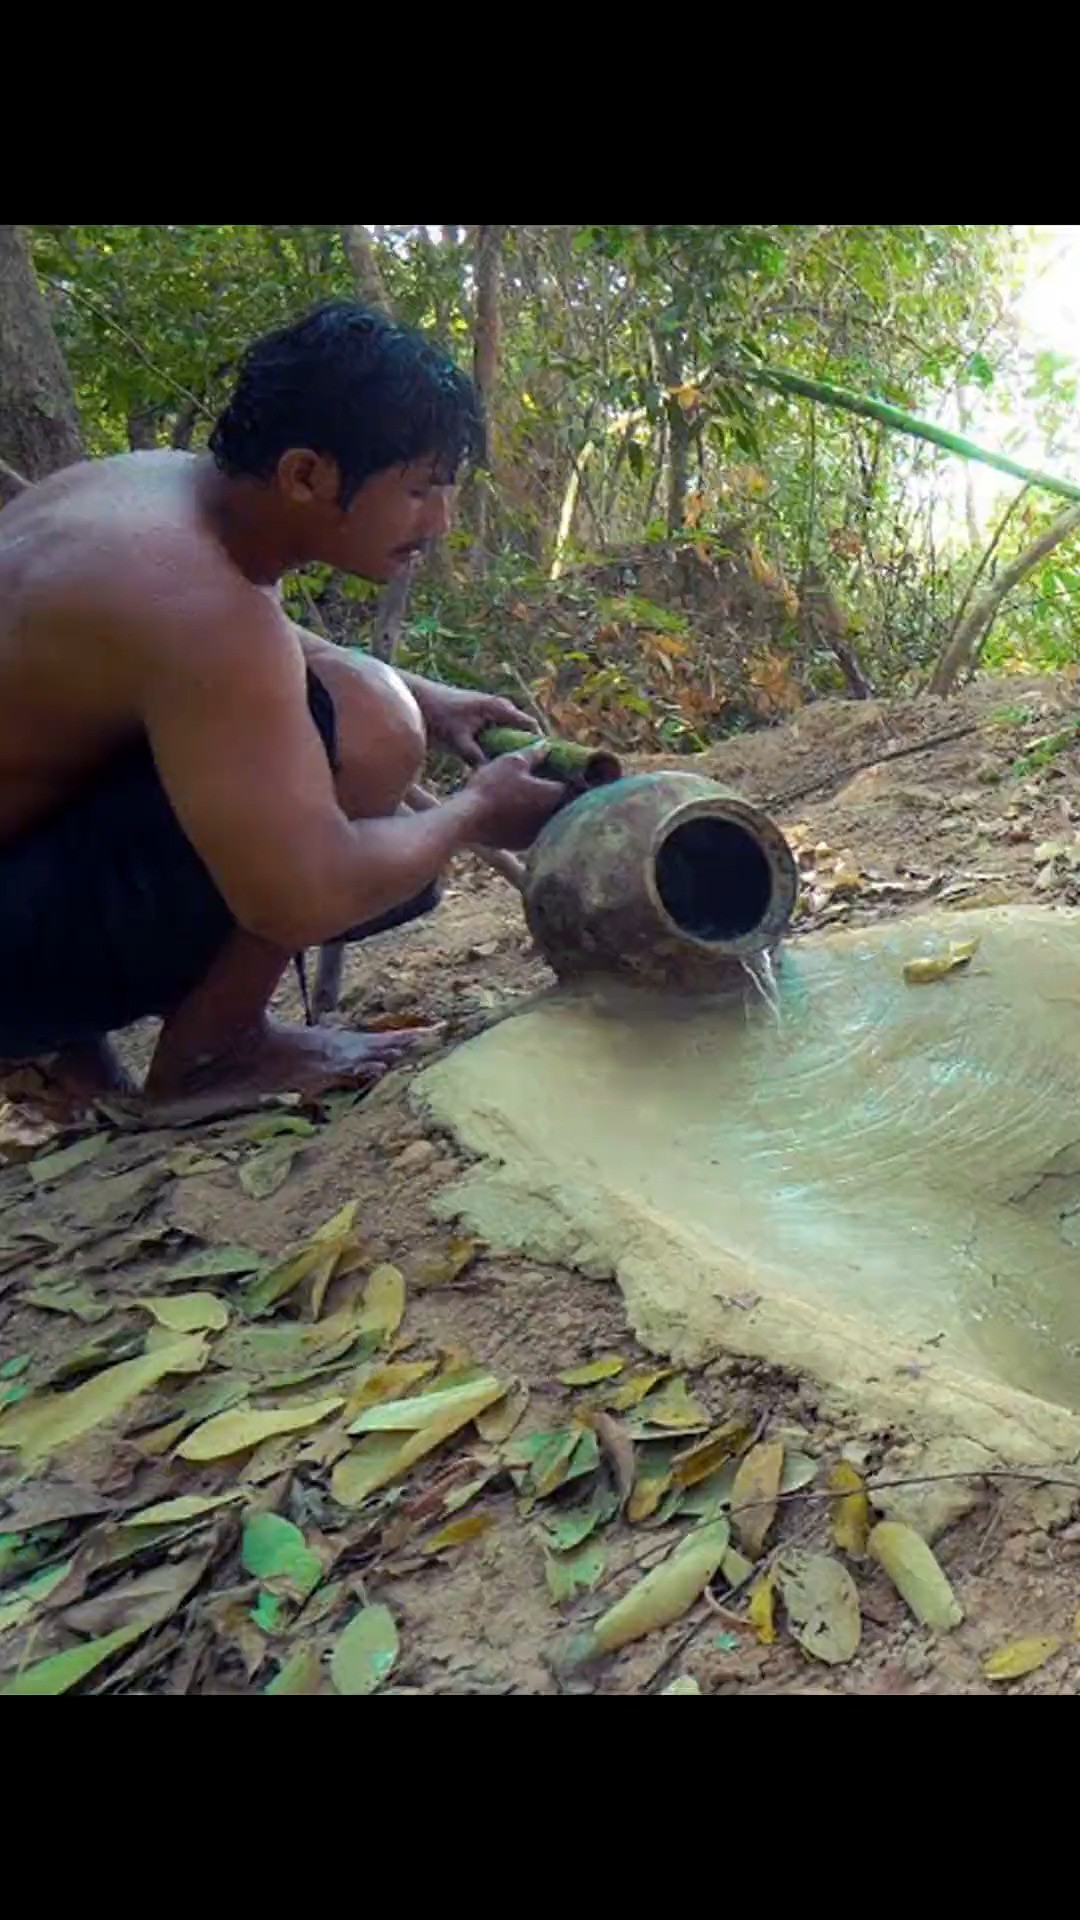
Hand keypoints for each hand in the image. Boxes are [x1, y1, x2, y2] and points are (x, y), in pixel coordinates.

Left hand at [411, 681, 536, 766]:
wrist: (418, 701)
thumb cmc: (438, 715)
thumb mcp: (458, 740)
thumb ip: (475, 757)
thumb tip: (490, 775)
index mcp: (499, 708)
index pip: (531, 726)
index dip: (540, 745)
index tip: (544, 767)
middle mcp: (500, 709)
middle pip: (523, 734)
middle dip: (527, 753)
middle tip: (530, 777)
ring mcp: (492, 715)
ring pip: (510, 737)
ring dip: (512, 753)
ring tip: (515, 776)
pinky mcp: (482, 722)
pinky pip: (499, 738)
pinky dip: (500, 751)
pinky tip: (497, 770)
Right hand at [463, 747, 566, 850]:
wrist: (467, 818)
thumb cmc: (491, 786)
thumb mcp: (512, 761)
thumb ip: (534, 753)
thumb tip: (548, 746)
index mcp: (553, 794)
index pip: (573, 784)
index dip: (569, 776)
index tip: (561, 770)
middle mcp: (550, 817)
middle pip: (563, 804)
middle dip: (558, 794)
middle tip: (546, 783)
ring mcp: (538, 833)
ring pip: (548, 819)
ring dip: (544, 810)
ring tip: (530, 797)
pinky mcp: (524, 844)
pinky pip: (533, 831)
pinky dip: (530, 823)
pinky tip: (518, 813)